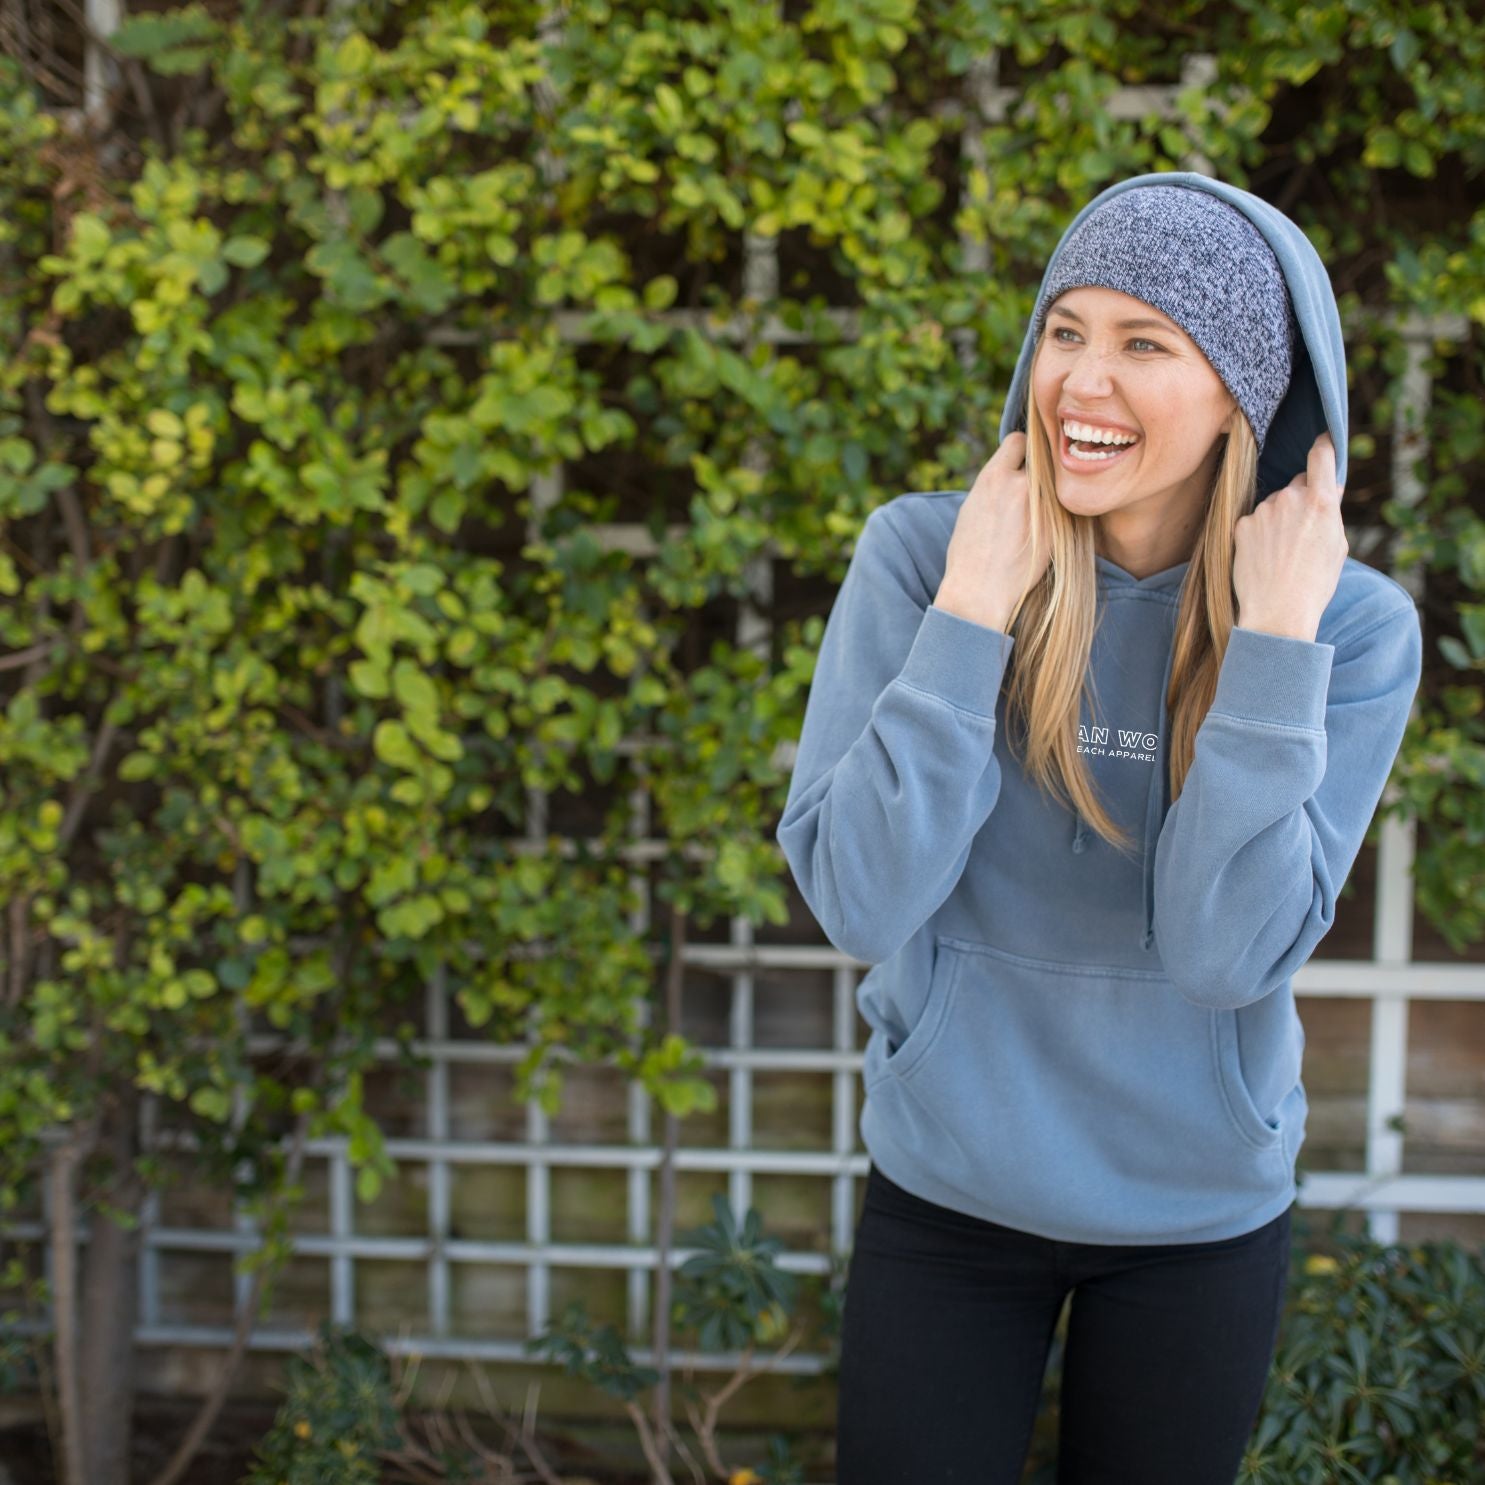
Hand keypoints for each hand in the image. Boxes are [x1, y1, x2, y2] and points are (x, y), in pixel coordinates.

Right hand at [936, 432, 1050, 628]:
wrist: (980, 591)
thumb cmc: (968, 553)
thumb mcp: (973, 506)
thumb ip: (996, 483)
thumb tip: (1014, 469)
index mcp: (993, 477)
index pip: (1019, 441)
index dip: (1021, 451)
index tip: (1021, 463)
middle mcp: (1021, 485)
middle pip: (1043, 459)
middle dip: (1038, 470)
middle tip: (1030, 490)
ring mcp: (1043, 506)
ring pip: (1055, 484)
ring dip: (1049, 492)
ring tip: (1032, 516)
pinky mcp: (1059, 527)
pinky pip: (1063, 507)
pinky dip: (1056, 514)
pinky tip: (1040, 533)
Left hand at [1233, 431, 1347, 641]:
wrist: (1278, 612)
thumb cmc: (1314, 584)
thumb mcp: (1337, 546)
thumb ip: (1331, 512)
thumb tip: (1329, 487)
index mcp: (1321, 501)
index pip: (1321, 456)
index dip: (1323, 446)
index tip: (1323, 441)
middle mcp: (1290, 498)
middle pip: (1296, 485)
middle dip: (1301, 499)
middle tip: (1302, 533)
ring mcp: (1263, 511)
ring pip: (1274, 505)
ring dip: (1278, 519)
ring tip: (1282, 554)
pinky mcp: (1241, 525)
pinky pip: (1253, 521)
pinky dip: (1258, 533)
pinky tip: (1264, 557)